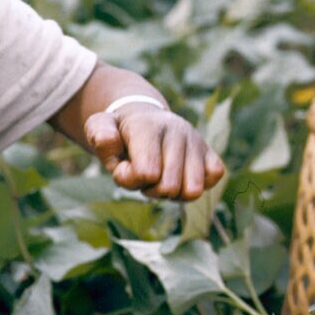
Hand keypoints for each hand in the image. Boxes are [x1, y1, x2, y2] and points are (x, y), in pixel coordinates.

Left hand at [84, 106, 225, 199]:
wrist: (146, 121)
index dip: (131, 179)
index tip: (124, 168)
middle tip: (143, 175)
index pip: (146, 172)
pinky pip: (214, 177)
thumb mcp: (100, 129)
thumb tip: (107, 140)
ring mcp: (196, 140)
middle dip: (150, 189)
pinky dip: (194, 187)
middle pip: (169, 186)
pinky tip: (179, 179)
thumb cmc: (121, 134)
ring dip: (173, 193)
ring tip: (161, 178)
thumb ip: (99, 135)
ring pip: (194, 188)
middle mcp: (176, 129)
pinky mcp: (210, 151)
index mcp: (147, 125)